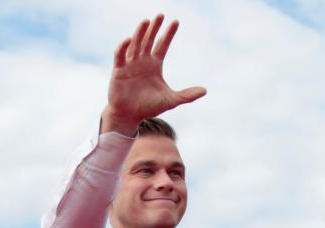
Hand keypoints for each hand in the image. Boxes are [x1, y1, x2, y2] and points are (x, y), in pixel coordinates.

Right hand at [101, 16, 206, 134]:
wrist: (130, 116)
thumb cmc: (148, 107)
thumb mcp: (170, 100)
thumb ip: (186, 95)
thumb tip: (205, 91)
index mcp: (154, 65)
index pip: (162, 45)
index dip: (168, 34)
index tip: (176, 22)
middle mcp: (142, 61)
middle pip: (149, 40)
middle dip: (155, 28)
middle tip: (161, 15)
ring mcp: (130, 64)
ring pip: (135, 44)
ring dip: (140, 32)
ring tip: (147, 21)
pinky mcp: (119, 70)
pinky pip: (120, 55)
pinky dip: (123, 47)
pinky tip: (129, 39)